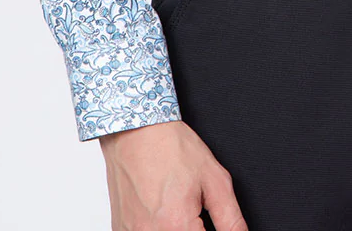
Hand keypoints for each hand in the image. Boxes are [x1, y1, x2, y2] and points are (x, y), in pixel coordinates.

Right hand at [100, 119, 248, 229]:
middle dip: (192, 228)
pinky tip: (159, 209)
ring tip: (174, 206)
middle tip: (191, 209)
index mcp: (177, 225)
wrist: (136, 131)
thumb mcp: (214, 179)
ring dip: (174, 227)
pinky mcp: (121, 229)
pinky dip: (156, 227)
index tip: (206, 222)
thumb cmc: (172, 148)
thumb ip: (231, 218)